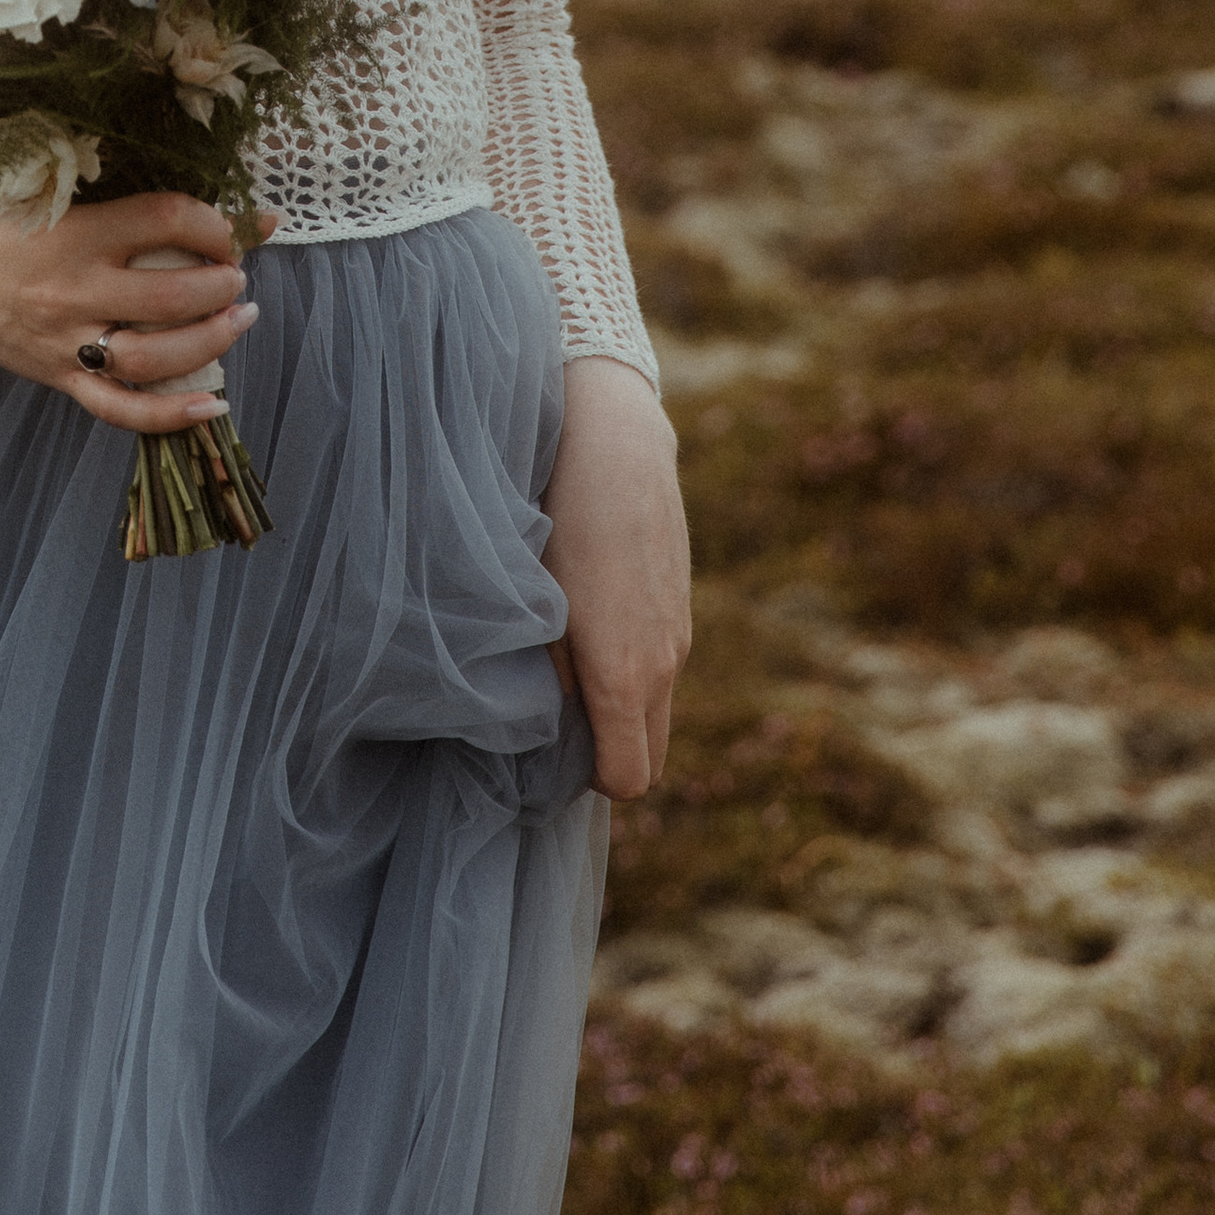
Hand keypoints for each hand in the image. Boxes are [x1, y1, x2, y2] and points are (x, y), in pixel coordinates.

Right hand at [0, 175, 268, 436]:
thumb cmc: (1, 221)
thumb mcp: (58, 196)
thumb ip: (126, 202)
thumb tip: (206, 202)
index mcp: (76, 229)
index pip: (167, 218)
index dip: (216, 223)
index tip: (233, 226)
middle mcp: (73, 288)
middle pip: (171, 294)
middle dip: (222, 284)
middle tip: (237, 276)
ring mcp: (66, 340)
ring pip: (155, 355)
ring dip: (212, 339)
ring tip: (238, 318)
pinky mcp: (57, 376)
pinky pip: (120, 407)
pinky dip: (171, 414)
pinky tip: (213, 404)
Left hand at [542, 356, 690, 798]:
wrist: (613, 435)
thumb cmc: (557, 516)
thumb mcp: (534, 602)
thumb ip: (544, 677)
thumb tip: (545, 726)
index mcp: (625, 676)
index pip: (627, 780)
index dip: (587, 777)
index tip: (547, 751)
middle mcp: (664, 663)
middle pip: (649, 756)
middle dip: (608, 753)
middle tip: (554, 717)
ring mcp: (679, 631)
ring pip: (656, 705)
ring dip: (620, 704)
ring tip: (565, 659)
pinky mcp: (681, 599)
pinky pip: (662, 662)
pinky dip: (634, 663)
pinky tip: (593, 613)